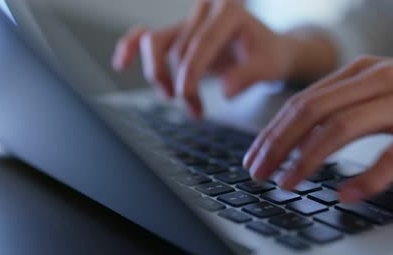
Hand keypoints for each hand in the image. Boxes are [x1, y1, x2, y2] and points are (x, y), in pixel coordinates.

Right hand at [111, 0, 293, 117]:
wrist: (269, 50)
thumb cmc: (270, 55)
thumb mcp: (271, 66)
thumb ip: (251, 75)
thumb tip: (226, 91)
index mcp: (230, 9)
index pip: (203, 40)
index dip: (191, 69)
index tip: (186, 94)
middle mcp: (206, 9)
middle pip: (177, 45)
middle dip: (180, 81)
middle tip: (190, 106)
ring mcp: (189, 20)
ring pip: (157, 43)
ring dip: (160, 76)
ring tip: (173, 99)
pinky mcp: (179, 33)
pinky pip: (147, 35)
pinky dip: (132, 47)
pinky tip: (121, 62)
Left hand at [243, 57, 392, 201]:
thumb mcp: (385, 86)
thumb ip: (349, 102)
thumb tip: (305, 131)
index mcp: (362, 71)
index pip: (303, 101)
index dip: (273, 131)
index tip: (256, 157)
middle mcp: (377, 81)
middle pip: (312, 112)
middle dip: (278, 145)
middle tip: (259, 174)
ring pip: (342, 129)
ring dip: (308, 160)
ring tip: (289, 184)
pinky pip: (392, 155)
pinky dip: (366, 177)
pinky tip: (347, 194)